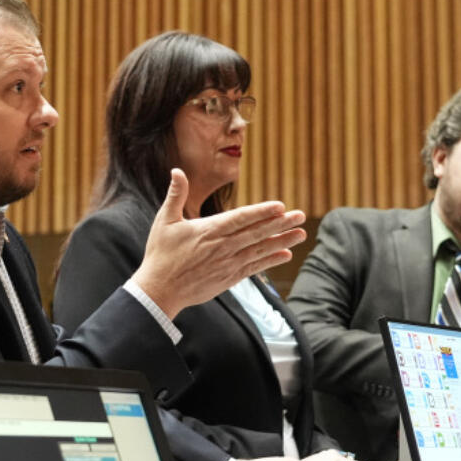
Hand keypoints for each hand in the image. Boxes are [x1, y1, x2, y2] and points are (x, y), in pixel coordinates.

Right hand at [130, 169, 306, 318]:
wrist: (159, 290)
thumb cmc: (161, 254)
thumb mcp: (164, 221)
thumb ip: (175, 195)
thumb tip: (176, 170)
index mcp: (208, 230)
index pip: (241, 218)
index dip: (262, 212)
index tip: (280, 206)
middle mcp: (222, 247)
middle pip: (257, 233)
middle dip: (280, 224)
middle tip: (301, 215)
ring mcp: (227, 264)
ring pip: (260, 250)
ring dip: (282, 241)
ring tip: (301, 233)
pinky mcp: (228, 278)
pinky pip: (254, 268)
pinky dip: (270, 261)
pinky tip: (285, 254)